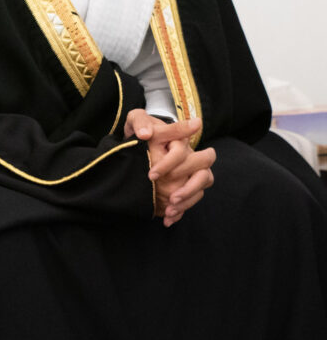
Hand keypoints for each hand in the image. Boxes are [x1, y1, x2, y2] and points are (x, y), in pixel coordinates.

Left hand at [123, 109, 213, 225]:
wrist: (135, 141)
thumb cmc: (139, 128)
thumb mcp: (136, 120)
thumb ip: (140, 123)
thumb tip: (146, 134)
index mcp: (180, 140)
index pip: (184, 153)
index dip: (169, 164)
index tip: (151, 174)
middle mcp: (191, 156)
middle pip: (205, 172)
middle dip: (189, 187)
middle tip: (170, 197)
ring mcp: (190, 171)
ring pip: (202, 187)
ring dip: (188, 201)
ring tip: (169, 210)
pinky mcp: (185, 184)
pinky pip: (191, 199)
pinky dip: (181, 211)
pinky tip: (168, 220)